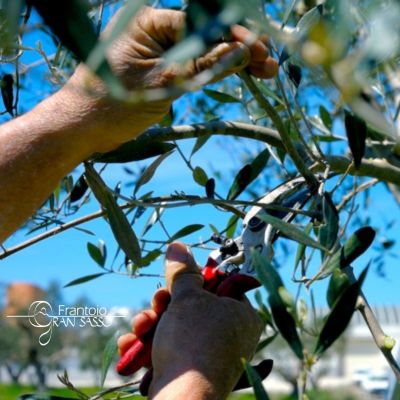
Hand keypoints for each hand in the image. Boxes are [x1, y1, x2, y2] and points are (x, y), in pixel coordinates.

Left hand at [59, 6, 277, 152]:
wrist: (84, 129)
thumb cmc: (113, 105)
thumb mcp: (163, 84)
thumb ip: (203, 65)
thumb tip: (242, 49)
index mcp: (150, 22)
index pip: (202, 23)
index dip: (234, 36)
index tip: (259, 50)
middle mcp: (155, 31)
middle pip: (207, 34)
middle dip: (238, 48)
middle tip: (268, 63)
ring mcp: (159, 52)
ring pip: (203, 51)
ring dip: (231, 60)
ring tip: (263, 71)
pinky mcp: (161, 70)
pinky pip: (193, 66)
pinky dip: (214, 71)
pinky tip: (237, 73)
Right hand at [118, 242, 262, 399]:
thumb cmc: (193, 342)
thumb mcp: (187, 299)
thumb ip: (183, 273)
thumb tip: (178, 246)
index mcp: (241, 315)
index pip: (219, 286)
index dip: (195, 281)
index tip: (177, 281)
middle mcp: (229, 335)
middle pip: (193, 306)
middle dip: (165, 304)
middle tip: (157, 303)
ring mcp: (209, 355)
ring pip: (176, 326)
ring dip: (152, 323)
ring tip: (141, 327)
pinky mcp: (189, 371)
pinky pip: (170, 348)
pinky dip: (150, 344)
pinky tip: (131, 345)